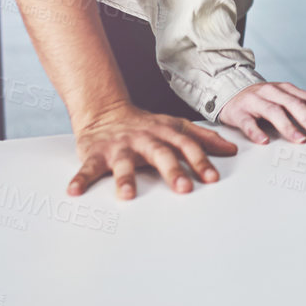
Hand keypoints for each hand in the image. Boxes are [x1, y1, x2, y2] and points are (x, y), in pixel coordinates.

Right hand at [68, 101, 239, 199]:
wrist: (106, 111)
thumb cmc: (146, 126)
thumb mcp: (176, 126)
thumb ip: (203, 138)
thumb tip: (232, 149)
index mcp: (164, 133)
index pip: (186, 146)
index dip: (200, 161)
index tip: (212, 177)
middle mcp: (144, 138)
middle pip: (160, 153)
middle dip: (173, 170)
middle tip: (184, 188)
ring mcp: (119, 146)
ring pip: (123, 162)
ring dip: (125, 178)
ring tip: (127, 195)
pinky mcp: (96, 153)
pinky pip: (87, 167)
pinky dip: (80, 179)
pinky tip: (74, 191)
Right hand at [220, 81, 305, 144]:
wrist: (228, 90)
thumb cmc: (261, 98)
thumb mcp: (285, 96)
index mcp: (286, 89)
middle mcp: (272, 92)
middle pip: (295, 105)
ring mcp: (255, 101)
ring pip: (274, 112)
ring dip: (289, 127)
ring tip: (300, 139)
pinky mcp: (239, 112)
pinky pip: (248, 122)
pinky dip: (256, 132)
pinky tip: (264, 141)